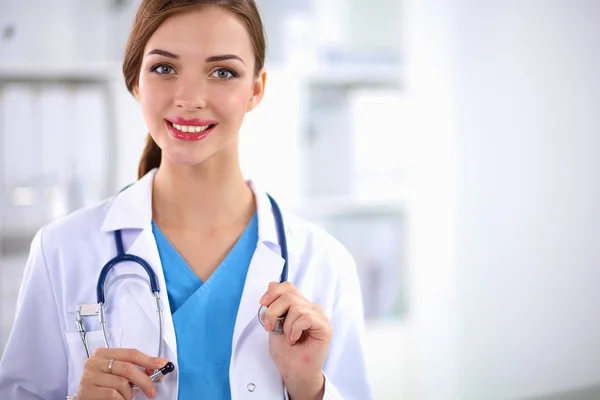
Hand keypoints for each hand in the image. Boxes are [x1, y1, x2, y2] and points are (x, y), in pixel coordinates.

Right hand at [77, 348, 167, 399]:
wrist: (87, 399)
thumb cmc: (104, 387)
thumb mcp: (119, 374)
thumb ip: (135, 369)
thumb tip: (156, 367)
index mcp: (103, 354)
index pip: (131, 353)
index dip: (148, 359)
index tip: (162, 364)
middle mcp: (94, 362)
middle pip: (128, 368)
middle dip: (144, 381)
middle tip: (152, 391)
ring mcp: (89, 376)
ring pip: (121, 384)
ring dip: (129, 395)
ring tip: (126, 397)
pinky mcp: (86, 391)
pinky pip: (114, 395)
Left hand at [260, 282, 330, 399]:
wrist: (294, 372)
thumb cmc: (286, 352)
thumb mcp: (274, 325)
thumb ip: (274, 305)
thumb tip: (271, 283)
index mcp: (300, 306)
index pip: (288, 287)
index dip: (273, 292)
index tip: (262, 303)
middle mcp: (311, 308)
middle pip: (289, 295)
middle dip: (273, 311)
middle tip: (269, 327)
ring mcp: (319, 316)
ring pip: (296, 306)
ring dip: (285, 325)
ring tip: (288, 338)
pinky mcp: (325, 327)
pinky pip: (305, 318)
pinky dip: (294, 329)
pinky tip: (294, 339)